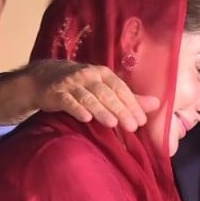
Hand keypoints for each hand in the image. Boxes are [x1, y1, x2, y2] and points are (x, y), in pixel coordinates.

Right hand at [0, 59, 159, 129]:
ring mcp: (71, 83)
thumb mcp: (104, 87)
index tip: (142, 120)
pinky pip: (68, 101)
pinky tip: (86, 118)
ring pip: (89, 98)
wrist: (44, 77)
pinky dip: (77, 109)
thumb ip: (129, 97)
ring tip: (113, 124)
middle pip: (107, 94)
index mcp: (103, 73)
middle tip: (133, 126)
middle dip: (121, 110)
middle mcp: (88, 75)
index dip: (132, 104)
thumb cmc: (81, 85)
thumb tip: (156, 104)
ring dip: (101, 110)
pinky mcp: (56, 93)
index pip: (121, 88)